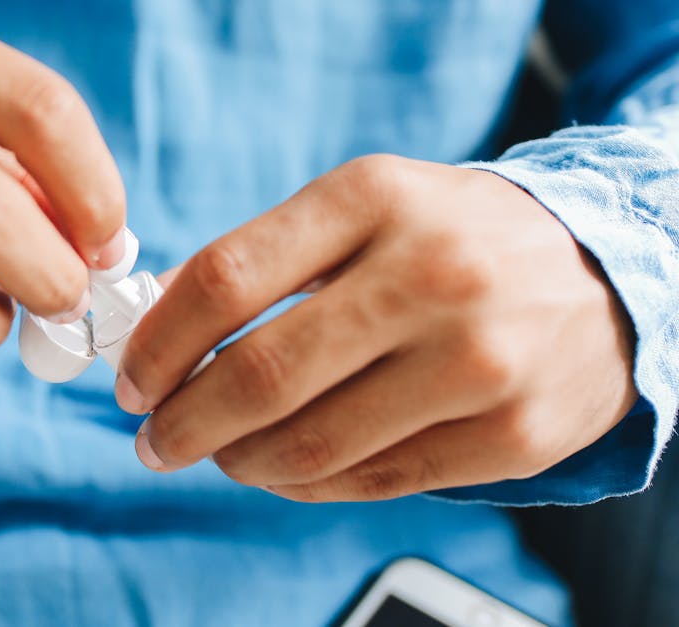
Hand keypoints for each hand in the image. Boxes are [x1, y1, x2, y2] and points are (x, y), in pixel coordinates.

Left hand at [116, 155, 636, 500]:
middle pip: (261, 373)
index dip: (159, 342)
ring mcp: (479, 360)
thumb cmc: (449, 239)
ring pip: (311, 444)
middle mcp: (432, 275)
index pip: (227, 279)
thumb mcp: (360, 209)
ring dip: (237, 461)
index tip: (131, 378)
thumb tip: (152, 315)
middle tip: (153, 439)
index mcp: (375, 198)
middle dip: (183, 422)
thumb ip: (258, 257)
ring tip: (218, 454)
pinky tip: (283, 468)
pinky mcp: (511, 434)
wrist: (603, 273)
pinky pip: (371, 482)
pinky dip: (304, 483)